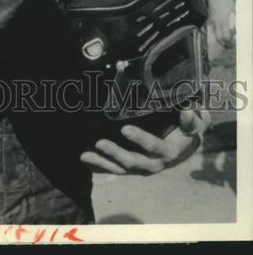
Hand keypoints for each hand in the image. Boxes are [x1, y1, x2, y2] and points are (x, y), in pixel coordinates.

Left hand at [79, 109, 209, 174]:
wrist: (183, 148)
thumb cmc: (187, 131)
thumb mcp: (195, 124)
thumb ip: (192, 119)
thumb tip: (186, 111)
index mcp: (168, 152)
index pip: (153, 146)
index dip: (140, 139)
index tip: (124, 129)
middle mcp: (153, 164)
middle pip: (133, 161)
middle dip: (115, 153)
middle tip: (99, 143)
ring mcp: (141, 168)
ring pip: (120, 169)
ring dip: (102, 163)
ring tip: (84, 156)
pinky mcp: (132, 168)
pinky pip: (114, 170)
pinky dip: (100, 167)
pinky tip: (85, 162)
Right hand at [208, 0, 234, 47]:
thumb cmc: (226, 0)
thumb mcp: (235, 10)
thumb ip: (238, 19)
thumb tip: (240, 27)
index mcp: (223, 21)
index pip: (225, 37)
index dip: (230, 42)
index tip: (234, 43)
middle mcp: (216, 22)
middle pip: (218, 38)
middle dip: (224, 44)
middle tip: (230, 45)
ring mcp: (212, 20)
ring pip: (214, 34)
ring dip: (220, 39)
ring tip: (226, 40)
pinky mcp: (210, 17)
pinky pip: (212, 28)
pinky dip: (217, 32)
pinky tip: (221, 31)